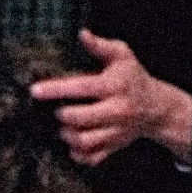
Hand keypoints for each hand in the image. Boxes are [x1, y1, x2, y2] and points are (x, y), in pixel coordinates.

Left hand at [32, 30, 191, 164]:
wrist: (156, 107)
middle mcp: (116, 111)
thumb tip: (82, 34)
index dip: (56, 89)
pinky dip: (77, 154)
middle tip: (58, 110)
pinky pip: (92, 158)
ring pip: (84, 142)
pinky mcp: (114, 147)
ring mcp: (116, 132)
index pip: (82, 88)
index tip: (35, 90)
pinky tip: (73, 143)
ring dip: (67, 135)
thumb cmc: (133, 78)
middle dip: (62, 114)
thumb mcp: (122, 56)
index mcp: (114, 87)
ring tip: (64, 126)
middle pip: (80, 119)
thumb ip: (101, 46)